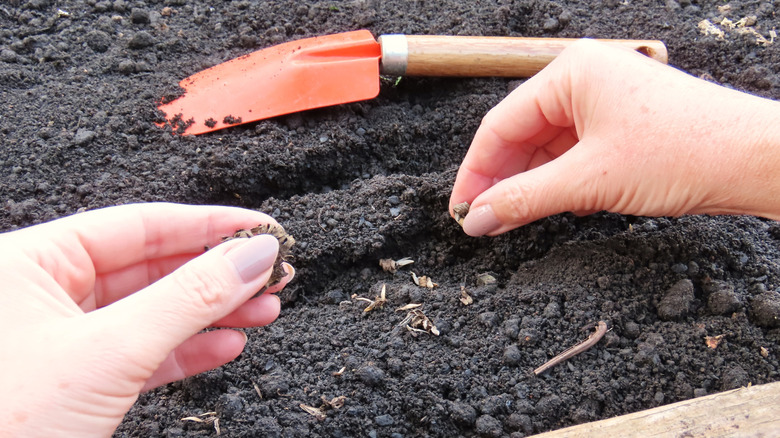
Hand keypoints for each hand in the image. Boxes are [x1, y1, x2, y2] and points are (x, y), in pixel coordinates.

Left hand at [0, 203, 293, 436]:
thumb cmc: (6, 427)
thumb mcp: (111, 353)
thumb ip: (188, 299)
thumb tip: (252, 256)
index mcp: (28, 262)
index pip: (137, 225)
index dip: (207, 226)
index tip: (262, 230)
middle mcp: (40, 293)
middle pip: (150, 267)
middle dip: (217, 274)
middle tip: (272, 272)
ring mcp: (59, 339)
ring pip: (151, 312)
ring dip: (212, 312)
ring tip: (264, 309)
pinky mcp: (75, 380)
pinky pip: (140, 353)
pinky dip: (186, 350)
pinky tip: (226, 344)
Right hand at [450, 39, 779, 235]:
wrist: (755, 161)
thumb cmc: (685, 152)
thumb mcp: (590, 180)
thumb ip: (524, 199)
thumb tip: (478, 219)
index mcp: (571, 73)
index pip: (502, 124)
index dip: (476, 171)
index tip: (462, 210)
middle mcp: (584, 81)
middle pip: (522, 136)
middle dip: (501, 181)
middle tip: (482, 221)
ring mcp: (604, 105)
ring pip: (547, 149)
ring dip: (529, 186)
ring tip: (510, 220)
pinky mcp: (621, 129)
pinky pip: (573, 156)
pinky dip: (558, 183)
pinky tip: (550, 207)